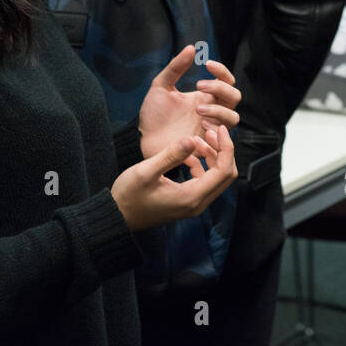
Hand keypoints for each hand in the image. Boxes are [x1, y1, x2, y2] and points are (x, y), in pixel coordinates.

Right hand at [110, 128, 237, 230]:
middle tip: (209, 131)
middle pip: (226, 175)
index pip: (224, 171)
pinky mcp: (188, 201)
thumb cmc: (128, 195)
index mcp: (192, 197)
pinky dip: (202, 164)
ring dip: (212, 156)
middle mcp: (198, 203)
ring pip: (217, 177)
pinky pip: (205, 181)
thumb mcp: (146, 172)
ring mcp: (194, 204)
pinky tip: (187, 155)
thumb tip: (192, 139)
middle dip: (222, 150)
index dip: (227, 147)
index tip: (219, 129)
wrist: (118, 216)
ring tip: (197, 139)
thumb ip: (171, 155)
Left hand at [137, 45, 240, 159]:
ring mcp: (210, 128)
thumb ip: (175, 67)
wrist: (144, 138)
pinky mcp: (206, 144)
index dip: (222, 71)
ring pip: (233, 118)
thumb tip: (191, 48)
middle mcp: (212, 111)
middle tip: (200, 86)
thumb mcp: (161, 86)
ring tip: (198, 110)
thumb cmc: (154, 114)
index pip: (226, 81)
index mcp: (204, 96)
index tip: (208, 63)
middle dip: (221, 88)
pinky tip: (200, 126)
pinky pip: (222, 139)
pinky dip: (215, 129)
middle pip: (234, 97)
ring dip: (219, 111)